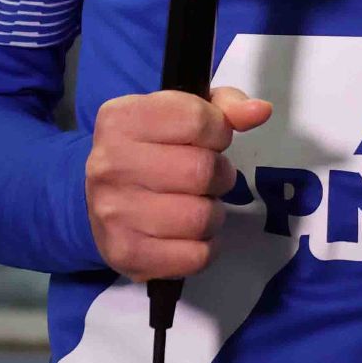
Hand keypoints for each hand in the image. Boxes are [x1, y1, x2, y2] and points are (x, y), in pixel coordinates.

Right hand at [86, 86, 271, 281]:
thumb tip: (260, 111)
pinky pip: (194, 257)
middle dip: (220, 174)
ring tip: (200, 204)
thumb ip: (225, 105)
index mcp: (122, 119)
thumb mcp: (183, 112)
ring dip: (213, 213)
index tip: (212, 139)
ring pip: (200, 218)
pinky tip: (192, 233)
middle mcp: (109, 164)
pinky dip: (206, 247)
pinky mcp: (125, 254)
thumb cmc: (152, 147)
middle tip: (211, 176)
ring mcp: (113, 213)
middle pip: (201, 171)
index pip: (197, 121)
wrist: (102, 198)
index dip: (219, 131)